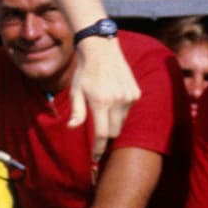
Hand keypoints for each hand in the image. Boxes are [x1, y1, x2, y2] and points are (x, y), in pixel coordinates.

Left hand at [68, 37, 140, 161]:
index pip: (102, 134)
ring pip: (122, 122)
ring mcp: (129, 97)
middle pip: (114, 132)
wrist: (101, 49)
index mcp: (101, 102)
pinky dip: (120, 110)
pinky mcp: (135, 93)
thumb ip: (76, 112)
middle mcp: (117, 101)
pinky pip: (128, 110)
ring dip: (113, 121)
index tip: (95, 157)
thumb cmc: (84, 72)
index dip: (98, 148)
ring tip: (104, 106)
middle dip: (105, 136)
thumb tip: (72, 128)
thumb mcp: (75, 91)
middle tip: (97, 134)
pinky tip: (112, 97)